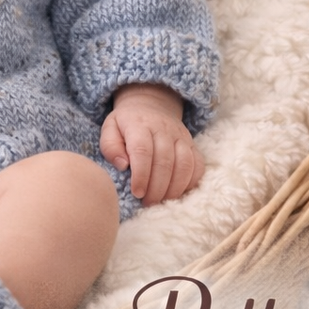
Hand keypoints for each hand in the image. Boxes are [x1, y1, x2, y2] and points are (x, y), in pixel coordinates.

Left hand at [99, 83, 204, 202]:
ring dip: (174, 188)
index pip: (143, 151)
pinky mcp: (192, 144)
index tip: (137, 192)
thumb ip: (110, 146)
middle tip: (147, 203)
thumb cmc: (126, 124)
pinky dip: (190, 183)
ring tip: (161, 202)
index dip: (141, 175)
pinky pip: (198, 165)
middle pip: (165, 162)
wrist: (151, 105)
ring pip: (184, 165)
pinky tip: (177, 193)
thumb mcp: (110, 128)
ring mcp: (181, 136)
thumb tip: (122, 166)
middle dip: (156, 188)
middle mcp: (163, 129)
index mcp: (139, 124)